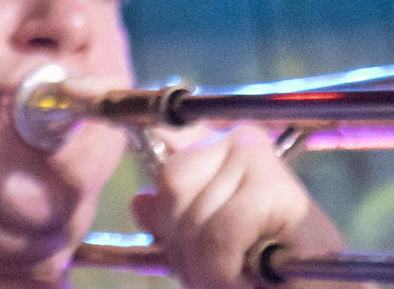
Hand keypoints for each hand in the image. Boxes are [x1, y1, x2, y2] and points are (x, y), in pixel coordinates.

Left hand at [131, 126, 348, 288]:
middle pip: (172, 190)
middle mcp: (240, 140)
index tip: (177, 247)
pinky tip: (247, 280)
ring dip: (202, 266)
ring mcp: (258, 159)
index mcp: (219, 147)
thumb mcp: (209, 242)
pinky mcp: (277, 190)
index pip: (168, 172)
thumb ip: (174, 221)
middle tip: (207, 277)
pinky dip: (223, 270)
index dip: (164, 216)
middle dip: (181, 247)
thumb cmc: (270, 269)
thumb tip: (139, 201)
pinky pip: (220, 235)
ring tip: (228, 281)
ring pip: (192, 217)